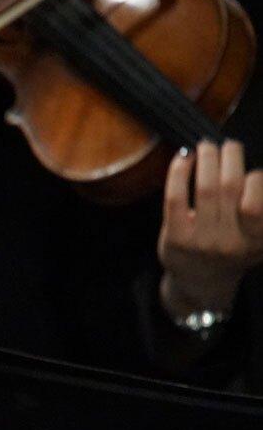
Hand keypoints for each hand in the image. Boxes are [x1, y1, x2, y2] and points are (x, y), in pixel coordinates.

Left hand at [157, 139, 262, 317]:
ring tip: (207, 146)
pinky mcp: (175, 237)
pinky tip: (183, 159)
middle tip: (228, 145)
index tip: (252, 170)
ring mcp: (200, 240)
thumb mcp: (258, 238)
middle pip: (230, 188)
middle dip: (230, 157)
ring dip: (207, 159)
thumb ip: (262, 211)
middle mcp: (229, 241)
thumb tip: (258, 172)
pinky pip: (176, 197)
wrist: (201, 284)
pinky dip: (179, 173)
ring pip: (205, 188)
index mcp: (255, 239)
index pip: (256, 206)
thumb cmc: (232, 251)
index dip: (256, 181)